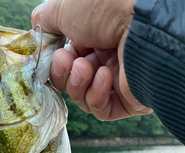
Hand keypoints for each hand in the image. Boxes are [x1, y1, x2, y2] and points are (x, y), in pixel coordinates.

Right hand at [31, 0, 151, 120]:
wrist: (145, 22)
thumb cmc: (107, 7)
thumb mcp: (65, 6)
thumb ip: (46, 21)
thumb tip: (38, 34)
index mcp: (96, 34)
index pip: (67, 58)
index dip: (55, 60)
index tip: (50, 55)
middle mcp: (109, 55)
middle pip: (72, 80)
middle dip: (64, 73)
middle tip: (66, 61)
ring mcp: (120, 79)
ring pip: (84, 97)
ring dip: (78, 84)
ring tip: (85, 68)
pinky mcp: (130, 100)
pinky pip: (102, 109)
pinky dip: (96, 97)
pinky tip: (103, 77)